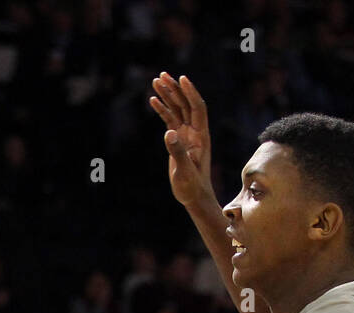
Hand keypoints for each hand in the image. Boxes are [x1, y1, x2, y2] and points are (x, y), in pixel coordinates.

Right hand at [150, 72, 213, 206]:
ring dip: (168, 95)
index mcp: (200, 136)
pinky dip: (162, 110)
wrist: (194, 197)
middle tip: (162, 75)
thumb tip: (169, 132)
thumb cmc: (192, 186)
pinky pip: (170, 120)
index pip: (197, 108)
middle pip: (186, 104)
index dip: (190, 92)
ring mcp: (186, 135)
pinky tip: (153, 100)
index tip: (181, 78)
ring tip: (156, 81)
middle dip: (175, 89)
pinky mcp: (178, 140)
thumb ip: (178, 151)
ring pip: (177, 110)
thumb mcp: (185, 171)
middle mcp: (195, 132)